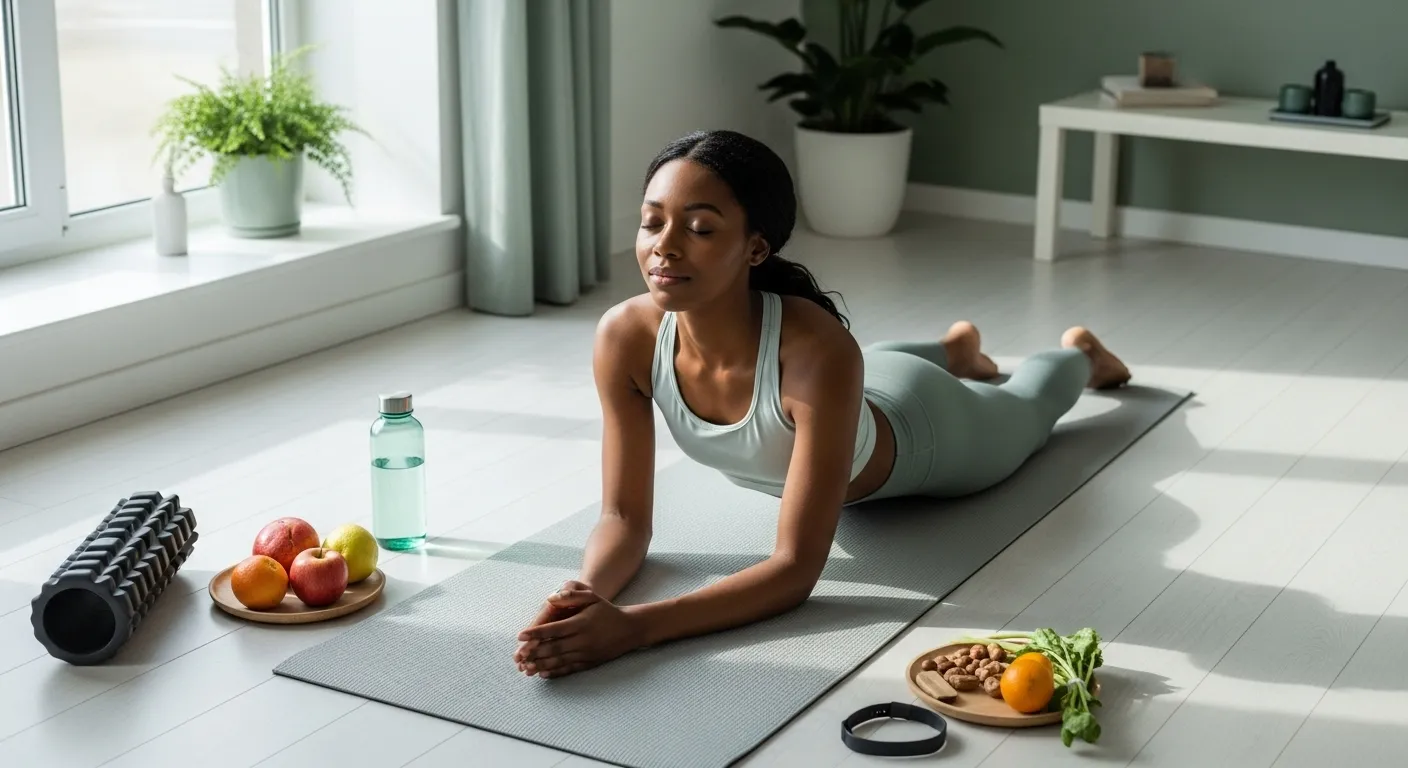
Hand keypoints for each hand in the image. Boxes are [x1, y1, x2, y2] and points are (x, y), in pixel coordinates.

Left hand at [514, 585, 644, 678]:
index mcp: (581, 623)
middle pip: (554, 647)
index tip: (521, 635)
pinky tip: (542, 673)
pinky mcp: (589, 662)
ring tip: (525, 668)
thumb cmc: (607, 611)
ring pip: (560, 661)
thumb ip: (572, 596)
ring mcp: (586, 653)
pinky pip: (569, 669)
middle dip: (534, 652)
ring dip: (541, 664)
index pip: (555, 629)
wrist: (630, 629)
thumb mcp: (593, 597)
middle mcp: (583, 640)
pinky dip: (554, 672)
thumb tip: (551, 598)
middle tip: (518, 656)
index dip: (537, 632)